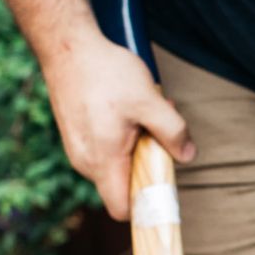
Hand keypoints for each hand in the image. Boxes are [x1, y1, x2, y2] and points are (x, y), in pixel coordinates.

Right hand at [44, 30, 195, 218]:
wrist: (66, 45)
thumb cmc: (106, 73)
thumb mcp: (149, 101)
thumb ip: (172, 132)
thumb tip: (188, 156)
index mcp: (103, 161)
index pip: (123, 210)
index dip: (146, 206)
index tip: (164, 187)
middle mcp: (85, 162)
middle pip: (122, 186)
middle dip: (146, 165)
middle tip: (156, 131)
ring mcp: (77, 149)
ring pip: (114, 165)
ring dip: (134, 147)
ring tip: (140, 113)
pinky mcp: (75, 135)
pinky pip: (103, 150)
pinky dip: (120, 137)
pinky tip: (125, 108)